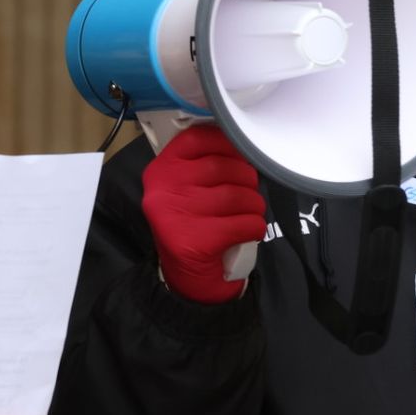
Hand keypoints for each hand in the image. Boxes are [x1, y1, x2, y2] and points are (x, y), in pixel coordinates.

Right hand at [141, 125, 265, 303]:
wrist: (185, 276)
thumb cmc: (191, 224)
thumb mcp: (184, 189)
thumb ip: (202, 164)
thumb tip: (242, 141)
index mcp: (160, 170)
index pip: (198, 138)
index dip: (227, 143)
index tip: (238, 155)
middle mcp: (163, 190)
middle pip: (224, 167)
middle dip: (246, 180)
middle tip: (246, 193)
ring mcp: (178, 216)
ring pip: (238, 195)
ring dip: (254, 205)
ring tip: (248, 213)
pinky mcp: (196, 242)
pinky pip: (245, 223)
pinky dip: (255, 227)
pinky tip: (247, 231)